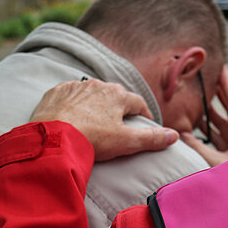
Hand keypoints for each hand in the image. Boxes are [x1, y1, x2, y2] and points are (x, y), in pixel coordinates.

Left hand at [31, 79, 178, 160]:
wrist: (53, 138)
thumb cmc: (91, 139)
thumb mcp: (126, 142)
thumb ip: (151, 138)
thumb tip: (174, 136)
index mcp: (117, 95)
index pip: (137, 103)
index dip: (143, 114)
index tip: (145, 123)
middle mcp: (98, 85)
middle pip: (114, 96)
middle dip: (118, 108)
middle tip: (118, 123)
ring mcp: (76, 87)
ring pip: (91, 93)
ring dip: (95, 104)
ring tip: (94, 120)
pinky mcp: (57, 92)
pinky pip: (69, 94)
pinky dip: (73, 103)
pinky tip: (71, 115)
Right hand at [181, 66, 227, 165]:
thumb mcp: (213, 163)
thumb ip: (196, 146)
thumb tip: (180, 133)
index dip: (227, 85)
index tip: (221, 67)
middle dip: (219, 94)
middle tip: (209, 78)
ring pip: (224, 123)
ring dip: (211, 112)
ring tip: (200, 97)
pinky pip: (219, 136)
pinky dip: (208, 129)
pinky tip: (196, 123)